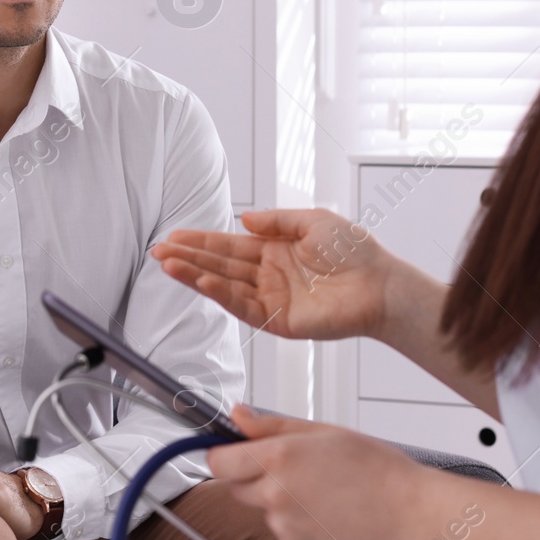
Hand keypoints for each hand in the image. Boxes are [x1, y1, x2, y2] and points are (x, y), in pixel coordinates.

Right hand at [151, 207, 398, 342]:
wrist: (381, 285)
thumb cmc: (356, 252)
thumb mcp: (313, 220)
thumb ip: (276, 220)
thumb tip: (243, 218)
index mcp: (275, 251)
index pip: (229, 245)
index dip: (201, 241)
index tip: (174, 237)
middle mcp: (268, 275)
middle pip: (219, 265)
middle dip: (188, 258)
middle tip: (158, 252)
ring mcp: (271, 298)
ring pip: (224, 285)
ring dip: (195, 275)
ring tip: (169, 266)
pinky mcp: (277, 320)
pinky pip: (243, 305)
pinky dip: (220, 293)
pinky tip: (201, 282)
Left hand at [206, 405, 435, 539]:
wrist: (414, 515)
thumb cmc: (378, 470)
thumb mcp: (324, 432)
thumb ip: (271, 426)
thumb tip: (237, 416)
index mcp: (279, 458)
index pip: (218, 461)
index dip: (225, 455)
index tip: (235, 453)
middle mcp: (275, 495)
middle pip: (236, 488)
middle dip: (255, 478)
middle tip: (296, 471)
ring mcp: (285, 528)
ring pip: (264, 512)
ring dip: (281, 503)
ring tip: (325, 495)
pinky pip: (284, 535)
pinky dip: (299, 527)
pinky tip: (331, 517)